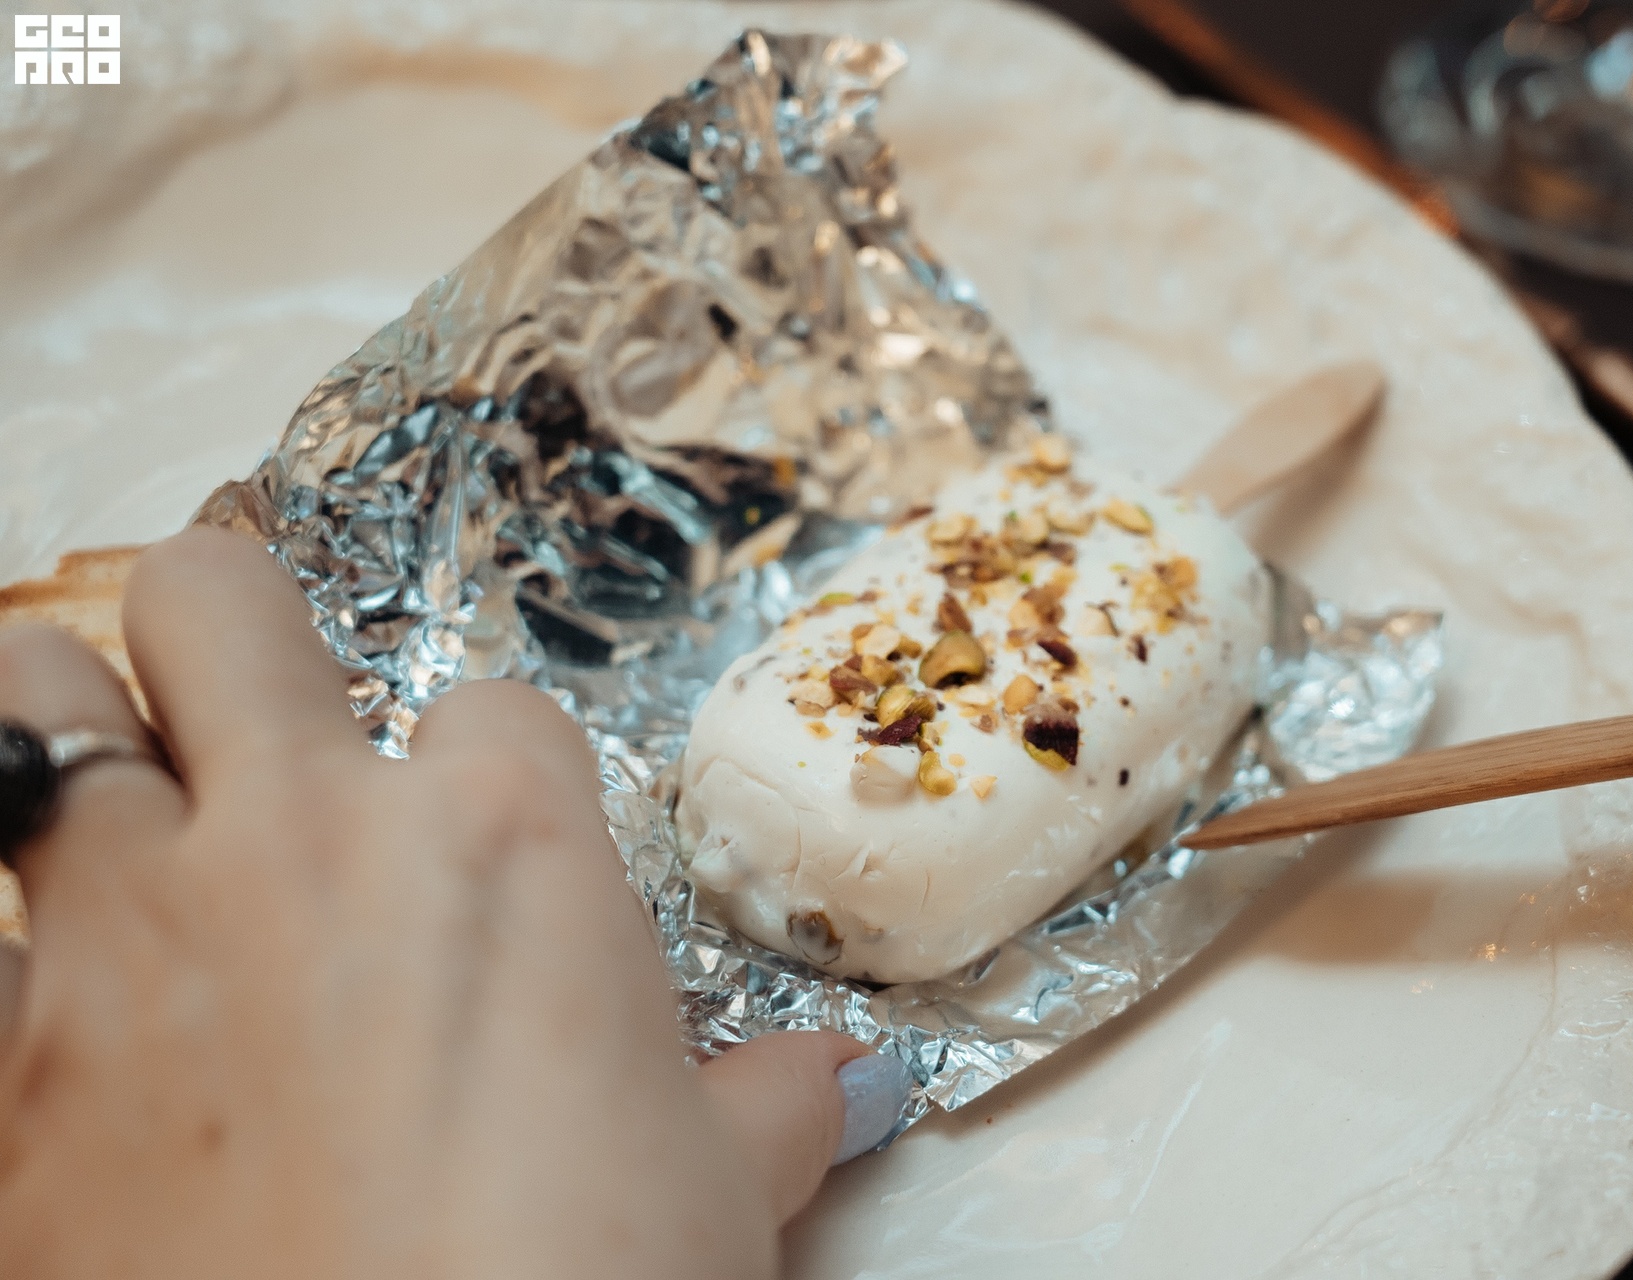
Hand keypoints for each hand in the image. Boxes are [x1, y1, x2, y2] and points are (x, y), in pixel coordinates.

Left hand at [0, 528, 906, 1277]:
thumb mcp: (709, 1197)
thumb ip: (758, 1106)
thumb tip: (817, 1084)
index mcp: (498, 841)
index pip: (496, 709)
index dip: (499, 784)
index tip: (499, 865)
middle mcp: (301, 837)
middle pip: (220, 602)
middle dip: (235, 645)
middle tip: (261, 736)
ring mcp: (131, 929)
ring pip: (34, 703)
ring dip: (76, 739)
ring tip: (127, 813)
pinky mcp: (9, 1059)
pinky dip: (19, 956)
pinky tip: (76, 1024)